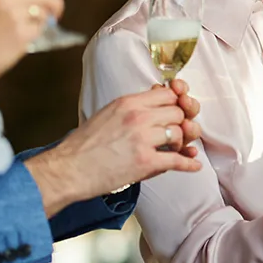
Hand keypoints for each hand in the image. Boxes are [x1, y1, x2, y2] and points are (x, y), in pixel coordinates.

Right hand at [30, 80, 204, 215]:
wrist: (68, 169)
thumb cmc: (84, 145)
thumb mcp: (108, 114)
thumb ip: (133, 108)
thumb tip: (157, 103)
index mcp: (128, 102)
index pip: (167, 94)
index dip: (176, 103)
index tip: (176, 111)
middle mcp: (138, 117)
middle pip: (178, 112)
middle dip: (180, 122)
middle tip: (176, 133)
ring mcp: (142, 139)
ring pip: (179, 133)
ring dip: (181, 143)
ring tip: (176, 149)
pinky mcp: (145, 162)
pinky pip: (177, 160)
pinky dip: (188, 164)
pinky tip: (194, 166)